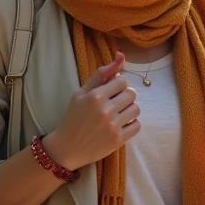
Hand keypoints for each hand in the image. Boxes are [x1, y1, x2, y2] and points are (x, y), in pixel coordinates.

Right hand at [46, 53, 139, 169]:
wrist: (67, 147)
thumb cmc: (74, 117)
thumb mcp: (81, 93)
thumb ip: (102, 74)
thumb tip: (121, 56)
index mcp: (95, 96)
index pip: (122, 81)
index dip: (119, 85)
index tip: (111, 92)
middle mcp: (105, 111)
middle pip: (132, 94)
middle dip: (125, 96)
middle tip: (115, 103)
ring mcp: (112, 127)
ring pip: (136, 109)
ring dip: (129, 110)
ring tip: (119, 114)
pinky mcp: (118, 140)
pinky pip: (137, 125)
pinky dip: (132, 124)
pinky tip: (121, 124)